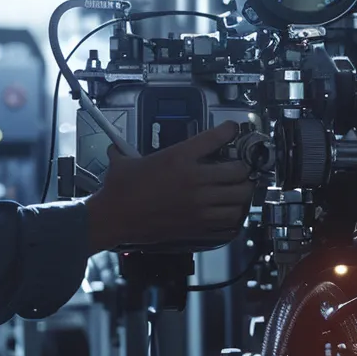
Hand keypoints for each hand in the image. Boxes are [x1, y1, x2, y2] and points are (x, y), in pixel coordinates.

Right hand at [85, 121, 254, 252]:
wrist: (114, 219)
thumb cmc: (119, 191)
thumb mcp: (125, 160)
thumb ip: (127, 150)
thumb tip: (117, 147)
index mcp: (179, 158)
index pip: (217, 137)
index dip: (230, 130)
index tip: (233, 129)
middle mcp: (194, 180)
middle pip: (239, 170)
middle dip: (243, 167)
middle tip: (239, 166)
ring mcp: (199, 205)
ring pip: (240, 197)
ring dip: (243, 192)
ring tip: (238, 189)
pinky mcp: (198, 226)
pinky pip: (230, 222)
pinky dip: (234, 216)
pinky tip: (229, 211)